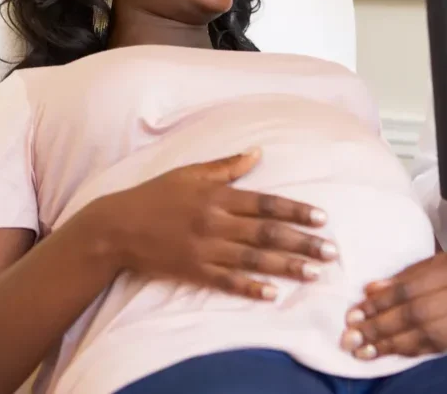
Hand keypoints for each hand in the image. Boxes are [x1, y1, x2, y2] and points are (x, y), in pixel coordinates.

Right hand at [99, 148, 337, 299]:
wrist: (115, 227)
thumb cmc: (154, 195)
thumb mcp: (189, 172)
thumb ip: (227, 166)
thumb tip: (258, 152)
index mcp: (218, 196)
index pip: (266, 204)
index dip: (296, 211)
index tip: (322, 219)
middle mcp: (215, 222)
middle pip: (267, 233)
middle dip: (303, 242)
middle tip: (332, 252)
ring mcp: (205, 249)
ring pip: (254, 259)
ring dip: (287, 266)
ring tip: (314, 273)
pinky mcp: (193, 271)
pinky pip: (227, 282)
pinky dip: (250, 288)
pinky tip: (273, 294)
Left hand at [338, 254, 446, 359]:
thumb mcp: (430, 265)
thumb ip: (401, 278)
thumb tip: (369, 290)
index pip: (407, 290)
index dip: (378, 303)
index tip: (354, 314)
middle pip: (412, 314)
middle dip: (378, 327)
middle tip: (351, 337)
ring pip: (421, 335)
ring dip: (388, 345)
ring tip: (362, 351)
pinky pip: (432, 347)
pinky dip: (406, 351)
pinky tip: (386, 353)